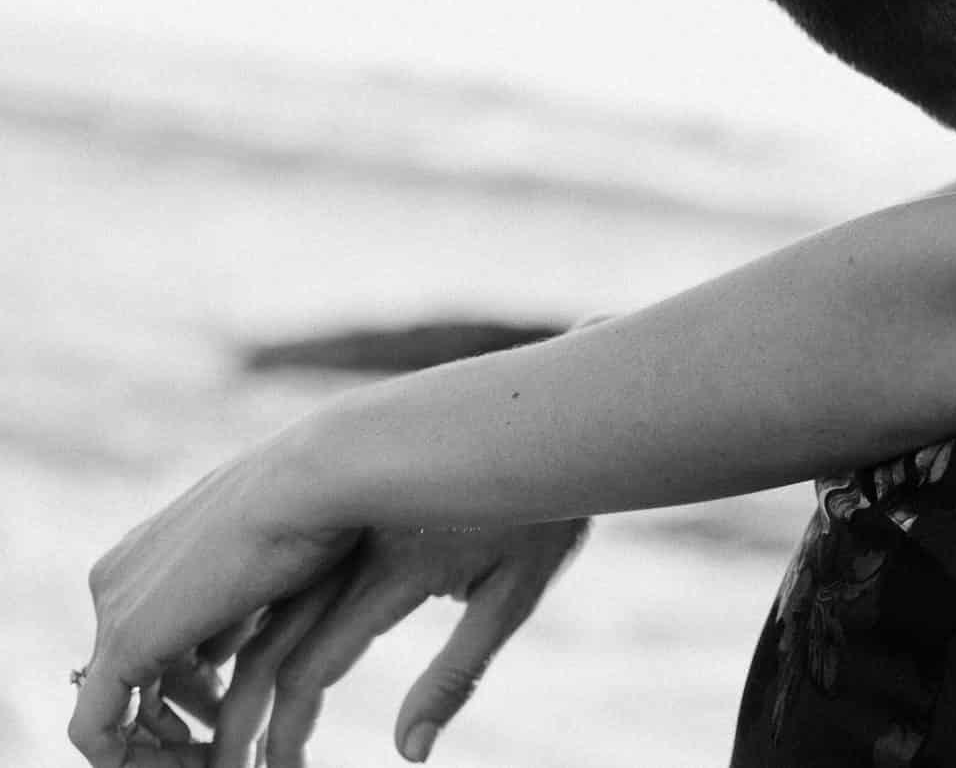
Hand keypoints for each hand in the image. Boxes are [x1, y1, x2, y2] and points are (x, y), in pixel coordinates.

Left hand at [72, 445, 358, 765]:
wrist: (319, 479)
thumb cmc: (325, 507)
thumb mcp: (272, 566)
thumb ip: (237, 612)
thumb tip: (225, 659)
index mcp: (151, 548)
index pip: (150, 637)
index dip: (186, 684)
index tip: (226, 707)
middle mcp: (118, 576)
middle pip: (131, 671)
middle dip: (170, 719)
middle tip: (218, 750)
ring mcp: (114, 607)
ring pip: (111, 707)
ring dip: (158, 748)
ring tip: (217, 764)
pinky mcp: (123, 642)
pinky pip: (97, 730)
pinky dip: (130, 762)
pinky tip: (193, 766)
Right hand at [213, 518, 589, 766]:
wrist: (542, 416)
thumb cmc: (543, 514)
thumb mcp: (515, 594)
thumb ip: (455, 676)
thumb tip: (411, 755)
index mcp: (396, 571)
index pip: (310, 670)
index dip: (285, 730)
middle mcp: (354, 545)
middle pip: (265, 646)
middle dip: (237, 714)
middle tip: (229, 763)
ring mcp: (341, 520)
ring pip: (255, 604)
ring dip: (225, 666)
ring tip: (218, 718)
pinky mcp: (341, 502)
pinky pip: (269, 566)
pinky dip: (240, 614)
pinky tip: (222, 648)